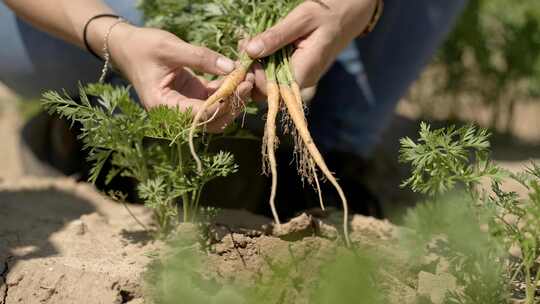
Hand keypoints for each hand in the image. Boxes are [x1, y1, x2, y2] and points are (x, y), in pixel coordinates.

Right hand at [107, 25, 253, 131]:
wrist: (127, 47)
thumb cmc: (142, 46)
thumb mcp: (170, 48)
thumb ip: (200, 57)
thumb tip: (232, 67)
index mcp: (163, 107)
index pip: (200, 114)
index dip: (224, 102)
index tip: (242, 83)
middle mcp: (174, 114)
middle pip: (212, 120)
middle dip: (234, 103)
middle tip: (249, 80)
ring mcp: (185, 107)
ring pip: (217, 113)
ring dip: (234, 98)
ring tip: (247, 76)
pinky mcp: (192, 97)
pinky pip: (215, 99)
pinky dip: (227, 89)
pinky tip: (238, 74)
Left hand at [245, 0, 376, 94]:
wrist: (350, 13)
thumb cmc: (329, 12)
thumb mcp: (302, 18)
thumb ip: (277, 36)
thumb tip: (251, 51)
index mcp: (304, 71)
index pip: (267, 88)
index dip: (252, 72)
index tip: (245, 48)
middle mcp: (302, 81)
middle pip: (265, 88)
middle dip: (251, 68)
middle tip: (245, 41)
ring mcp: (300, 79)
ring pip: (268, 81)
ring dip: (256, 63)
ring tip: (251, 40)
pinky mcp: (297, 73)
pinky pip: (276, 73)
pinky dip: (265, 60)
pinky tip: (262, 43)